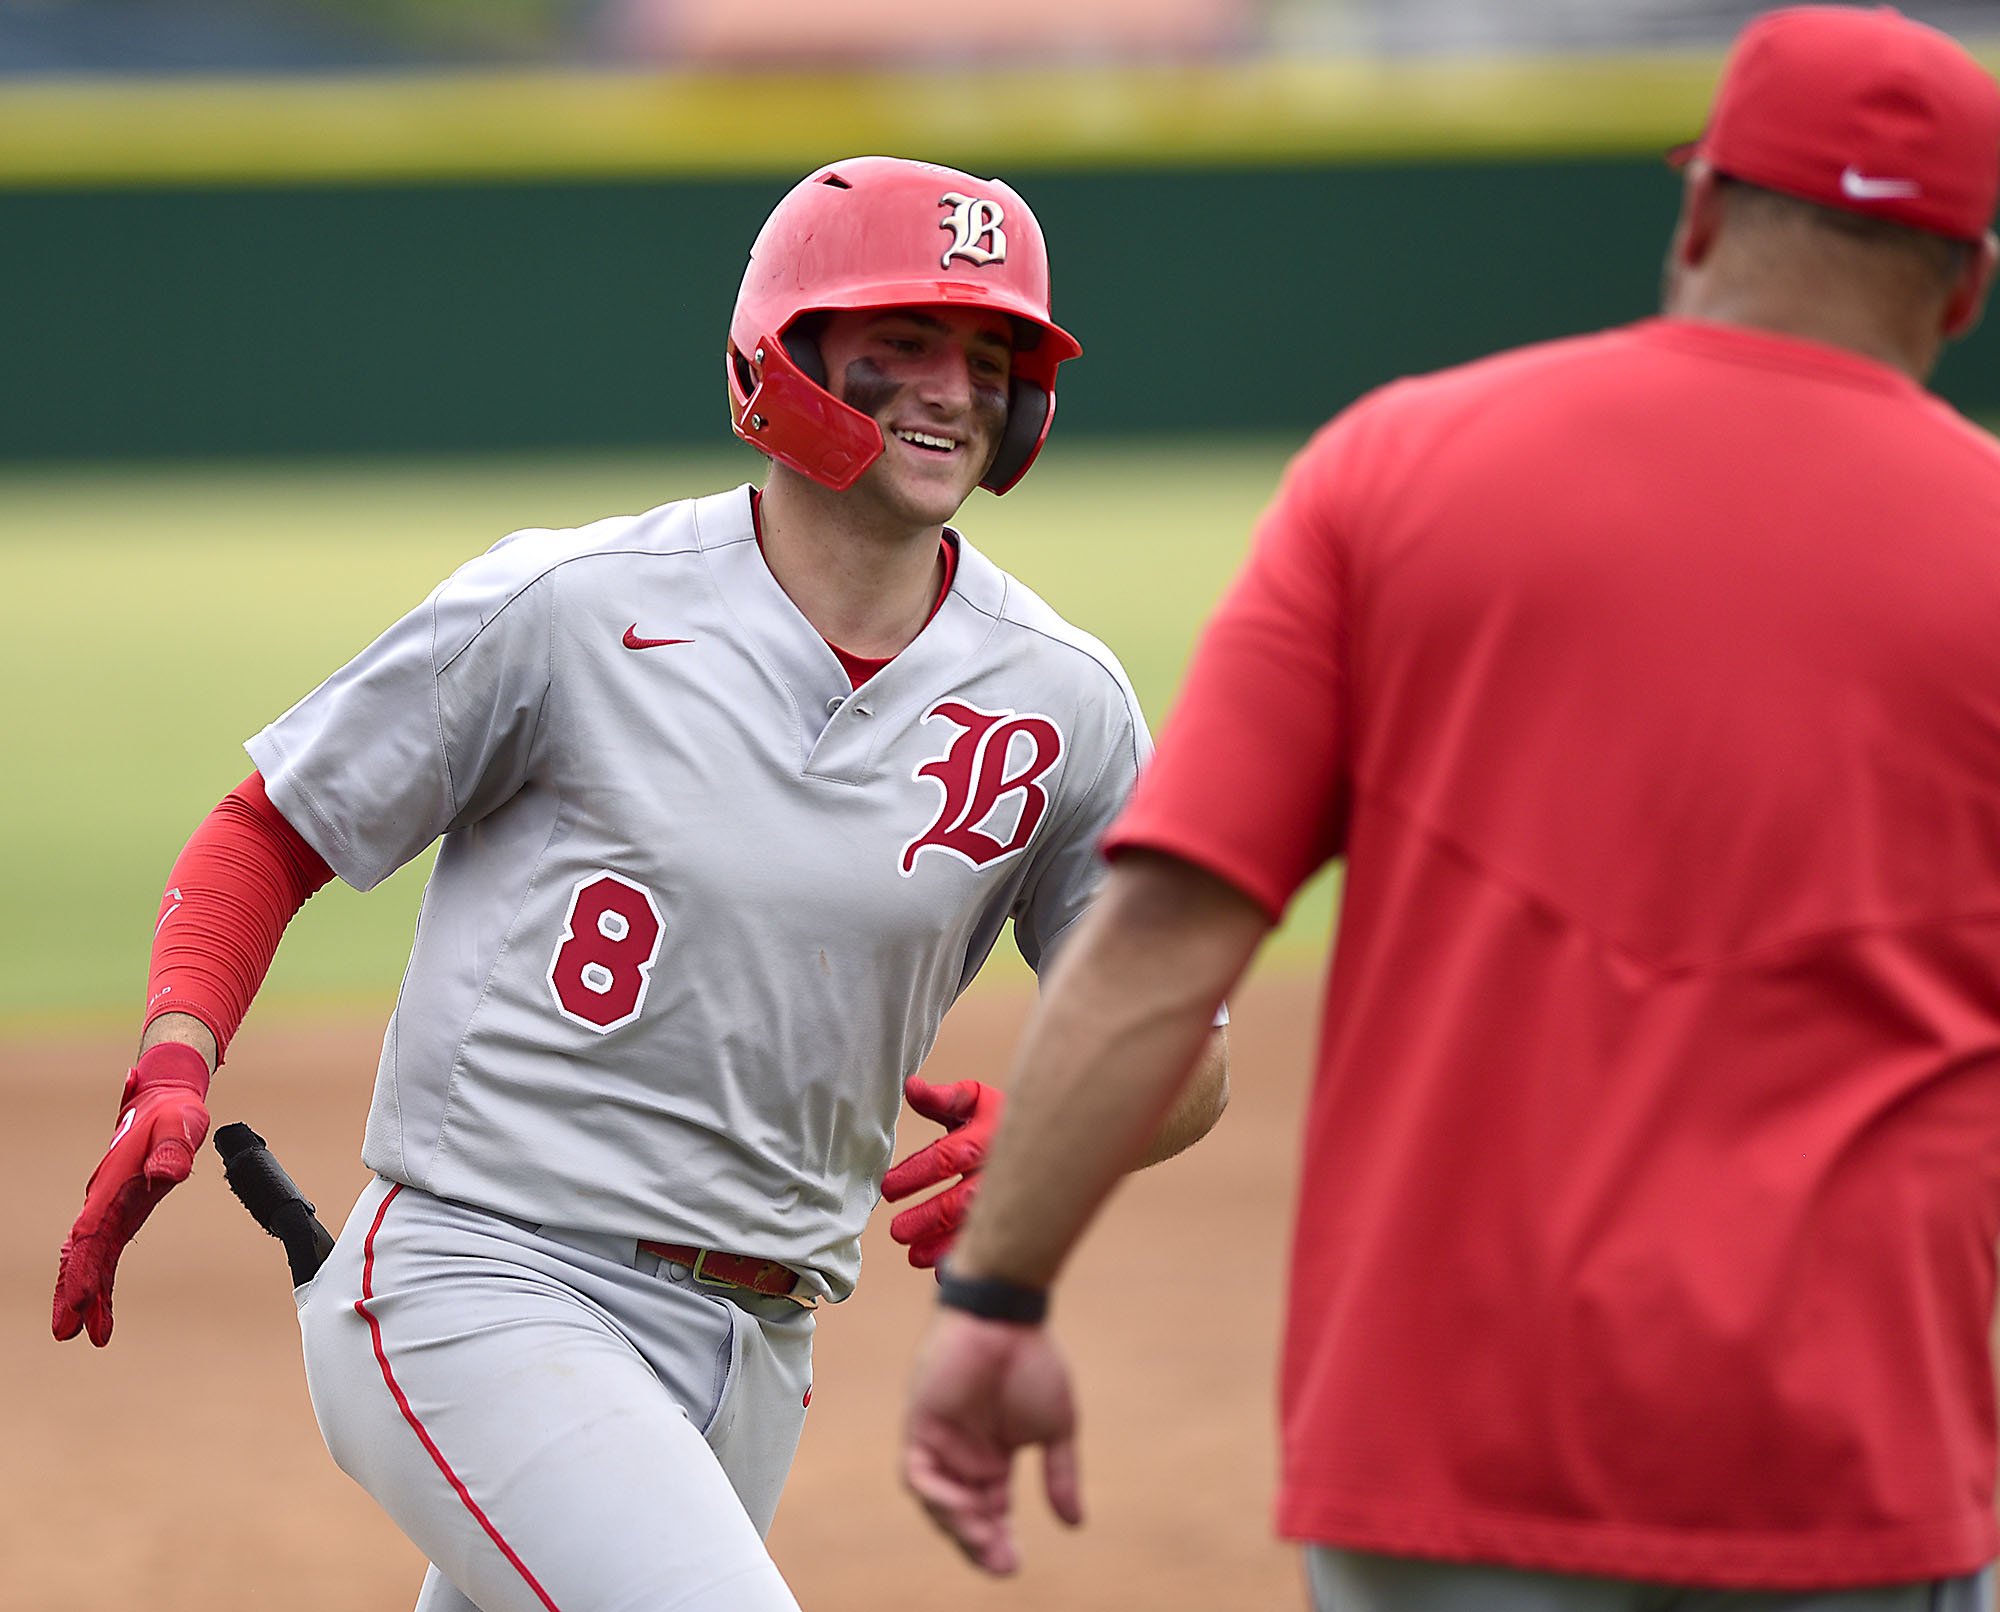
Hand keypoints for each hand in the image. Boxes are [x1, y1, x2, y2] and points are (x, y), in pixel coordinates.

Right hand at [52, 1041, 211, 1346]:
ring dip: (83, 1294)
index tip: (80, 1299)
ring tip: (80, 1335)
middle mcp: (104, 1200)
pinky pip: (103, 1253)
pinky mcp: (119, 1214)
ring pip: (88, 1258)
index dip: (84, 1267)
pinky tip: (98, 1311)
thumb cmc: (174, 1113)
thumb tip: (167, 1174)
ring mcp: (109, 1208)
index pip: (92, 1233)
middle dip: (73, 1291)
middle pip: (82, 1252)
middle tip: (66, 1331)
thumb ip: (173, 1149)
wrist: (165, 1100)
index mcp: (113, 1184)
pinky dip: (99, 1281)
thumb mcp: (181, 1125)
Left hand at [883, 1075, 1003, 1268]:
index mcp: (987, 1137)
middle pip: (961, 1200)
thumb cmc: (999, 1119)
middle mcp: (1000, 1170)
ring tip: (913, 1255)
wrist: (1053, 1135)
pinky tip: (944, 1272)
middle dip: (927, 1217)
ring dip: (943, 1244)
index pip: (947, 1157)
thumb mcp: (974, 1100)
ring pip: (976, 1227)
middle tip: (897, 1231)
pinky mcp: (1017, 1219)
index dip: (916, 1173)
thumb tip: (910, 1087)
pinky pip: (994, 1245)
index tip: (888, 1188)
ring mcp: (1012, 1197)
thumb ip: (942, 1098)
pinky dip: (968, 1258)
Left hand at [902, 1306, 1081, 1573]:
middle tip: (1003, 1564)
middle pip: (964, 1516)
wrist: (1007, 1318)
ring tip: (986, 1541)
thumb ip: (1059, 1475)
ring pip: (938, 1502)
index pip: (992, 1513)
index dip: (999, 1540)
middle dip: (980, 1544)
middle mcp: (963, 1457)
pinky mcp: (921, 1425)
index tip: (1015, 1564)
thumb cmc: (1033, 1363)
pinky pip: (918, 1474)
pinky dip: (937, 1495)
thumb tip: (1074, 1524)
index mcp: (993, 1459)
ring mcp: (940, 1442)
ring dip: (959, 1526)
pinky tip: (963, 1507)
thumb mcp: (1056, 1428)